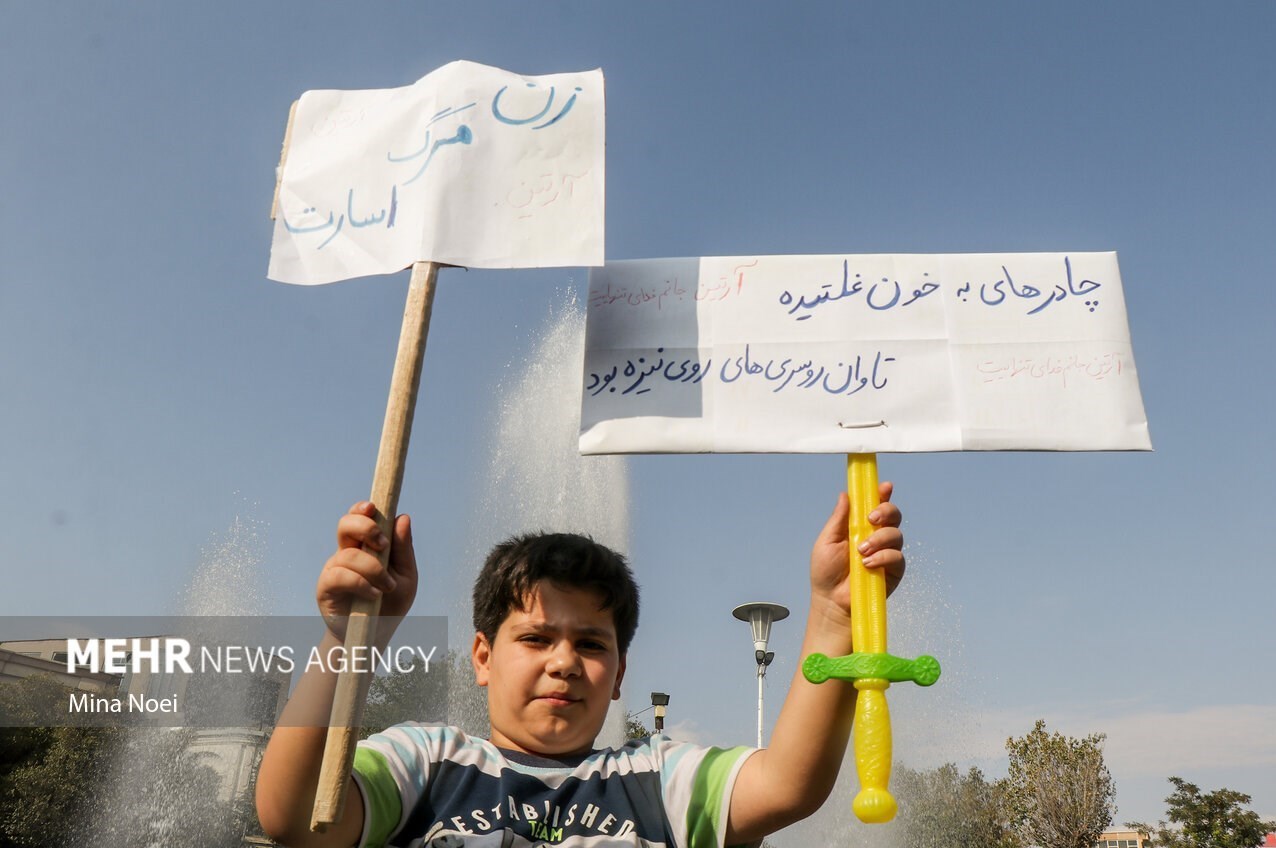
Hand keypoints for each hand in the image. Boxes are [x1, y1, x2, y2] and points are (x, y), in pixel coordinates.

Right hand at [317, 502, 418, 637]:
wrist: (375, 635)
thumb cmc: (391, 603)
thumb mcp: (406, 576)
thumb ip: (404, 549)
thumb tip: (402, 517)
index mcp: (367, 545)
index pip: (360, 517)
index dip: (363, 509)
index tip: (372, 508)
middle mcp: (348, 552)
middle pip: (346, 524)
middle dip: (364, 528)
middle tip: (382, 545)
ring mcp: (335, 568)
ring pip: (348, 553)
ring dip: (372, 567)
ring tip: (386, 586)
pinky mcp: (326, 587)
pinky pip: (339, 575)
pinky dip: (359, 582)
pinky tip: (373, 594)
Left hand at [810, 483, 904, 614]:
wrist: (831, 601)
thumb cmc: (826, 572)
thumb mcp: (827, 540)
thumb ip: (839, 518)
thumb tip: (845, 494)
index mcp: (860, 526)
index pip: (875, 505)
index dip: (882, 494)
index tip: (885, 486)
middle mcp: (876, 536)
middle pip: (893, 515)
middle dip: (886, 511)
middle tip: (871, 519)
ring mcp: (886, 553)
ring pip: (896, 534)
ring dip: (879, 539)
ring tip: (862, 551)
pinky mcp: (894, 570)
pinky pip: (897, 556)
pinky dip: (883, 557)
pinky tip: (868, 564)